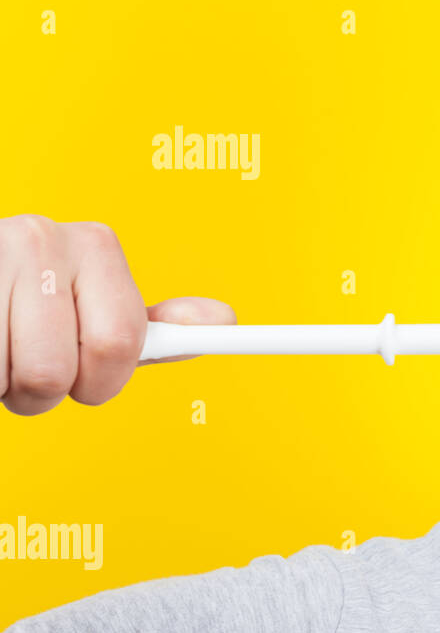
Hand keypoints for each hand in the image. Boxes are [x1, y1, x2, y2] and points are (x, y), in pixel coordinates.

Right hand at [0, 214, 234, 415]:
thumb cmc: (38, 304)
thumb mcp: (99, 309)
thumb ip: (155, 327)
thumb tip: (225, 321)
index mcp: (96, 245)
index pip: (120, 344)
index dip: (103, 381)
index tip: (92, 384)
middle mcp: (44, 239)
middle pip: (56, 372)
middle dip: (45, 393)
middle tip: (35, 369)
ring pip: (10, 378)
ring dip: (5, 387)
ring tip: (5, 352)